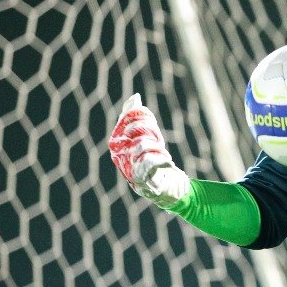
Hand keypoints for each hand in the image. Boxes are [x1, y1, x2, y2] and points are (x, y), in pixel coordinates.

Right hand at [108, 93, 190, 208]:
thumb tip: (134, 97)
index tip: (150, 120)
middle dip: (149, 131)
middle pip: (132, 134)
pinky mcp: (142, 181)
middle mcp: (120, 158)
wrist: (168, 188)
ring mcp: (129, 170)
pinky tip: (167, 161)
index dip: (138, 118)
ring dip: (157, 147)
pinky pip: (149, 162)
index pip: (124, 124)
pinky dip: (161, 158)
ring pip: (141, 146)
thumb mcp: (148, 137)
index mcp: (118, 146)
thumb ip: (139, 119)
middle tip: (158, 138)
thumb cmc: (156, 162)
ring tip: (163, 152)